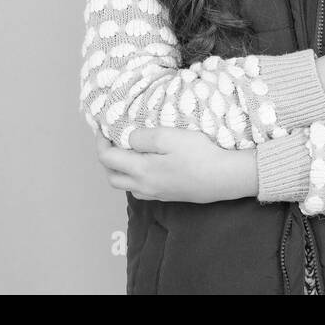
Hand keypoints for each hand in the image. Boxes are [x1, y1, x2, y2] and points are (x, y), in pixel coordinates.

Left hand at [93, 128, 256, 202]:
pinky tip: (145, 166)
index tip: (102, 128)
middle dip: (106, 159)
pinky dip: (133, 178)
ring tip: (126, 152)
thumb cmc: (198, 155)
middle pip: (111, 177)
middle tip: (111, 140)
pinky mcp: (167, 195)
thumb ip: (142, 137)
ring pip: (125, 186)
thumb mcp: (168, 137)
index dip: (100, 142)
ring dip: (118, 170)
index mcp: (140, 170)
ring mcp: (156, 193)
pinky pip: (140, 190)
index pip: (107, 158)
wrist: (224, 178)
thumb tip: (128, 139)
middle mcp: (144, 186)